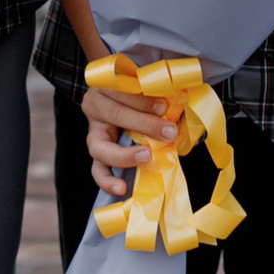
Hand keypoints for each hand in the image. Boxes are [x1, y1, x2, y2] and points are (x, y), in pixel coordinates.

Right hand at [83, 84, 176, 198]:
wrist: (120, 101)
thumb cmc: (139, 94)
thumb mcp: (144, 89)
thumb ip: (156, 95)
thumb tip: (179, 103)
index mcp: (106, 84)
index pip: (122, 90)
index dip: (143, 100)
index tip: (164, 107)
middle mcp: (94, 106)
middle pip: (115, 115)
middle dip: (144, 124)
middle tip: (168, 133)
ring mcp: (93, 132)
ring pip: (100, 146)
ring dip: (125, 154)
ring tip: (146, 157)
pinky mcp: (97, 152)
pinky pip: (97, 170)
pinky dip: (107, 181)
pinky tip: (121, 188)